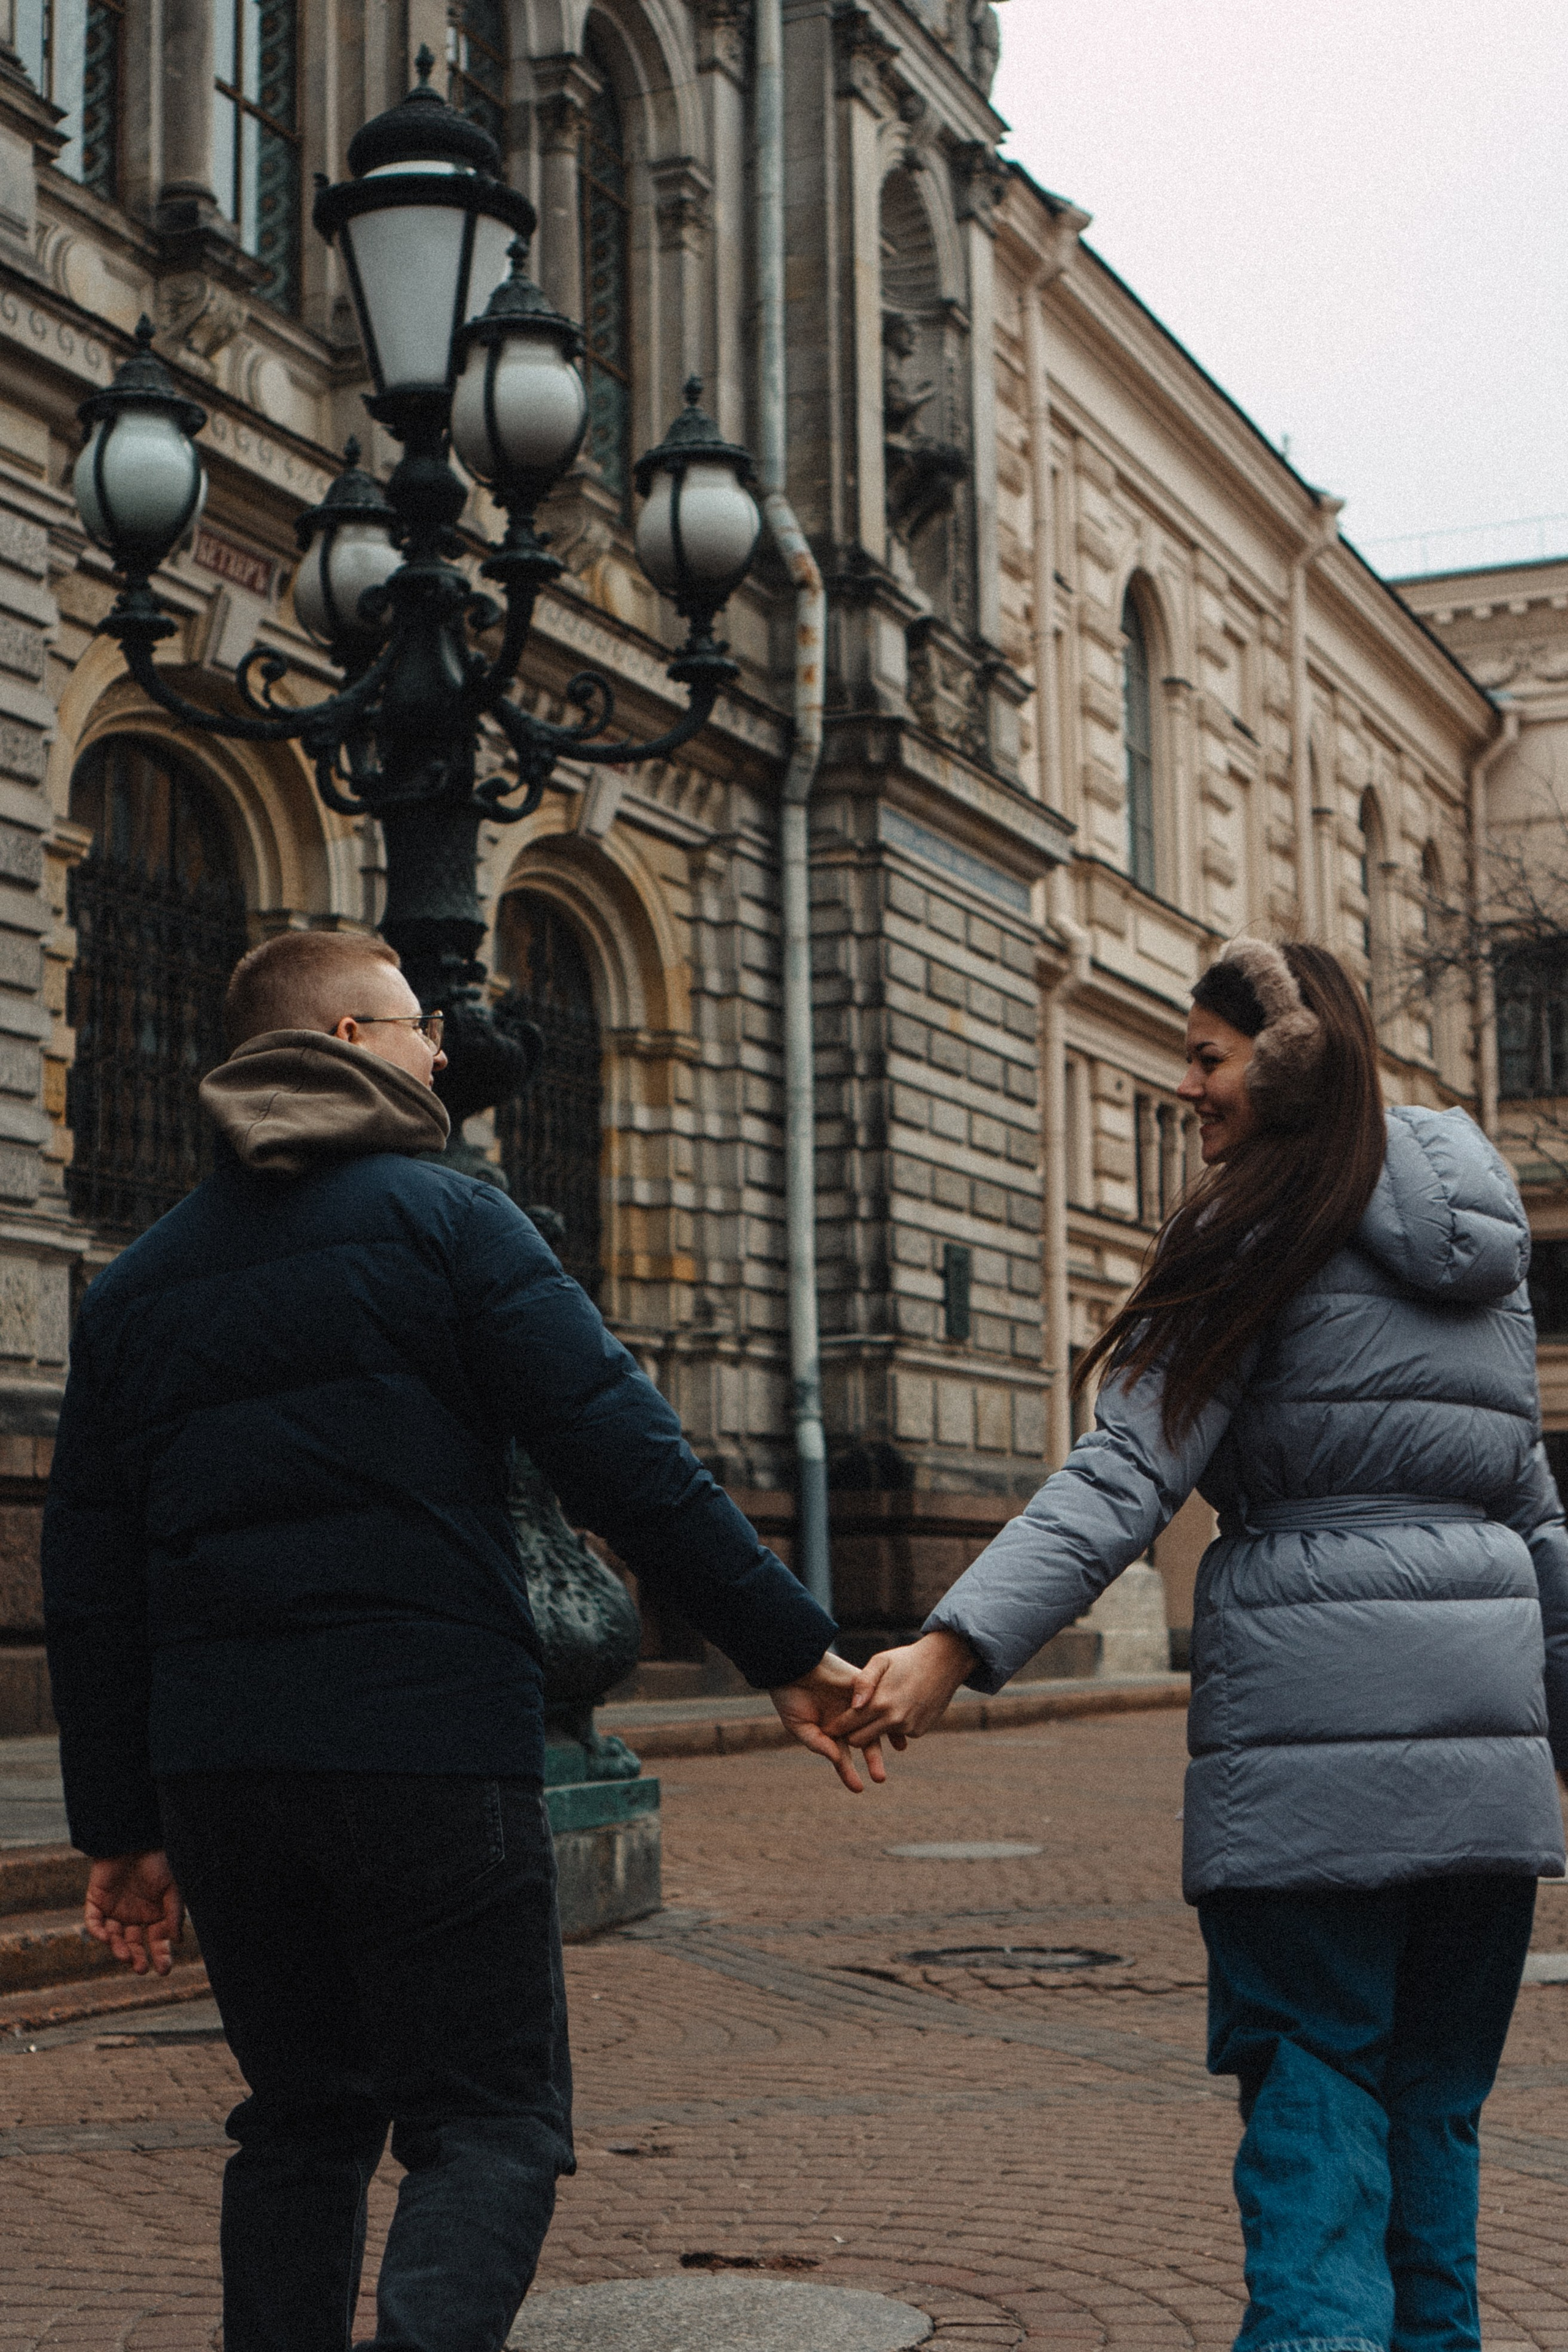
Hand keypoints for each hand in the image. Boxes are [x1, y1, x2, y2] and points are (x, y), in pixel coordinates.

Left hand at [84, 1850, 184, 1976]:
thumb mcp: (173, 1887)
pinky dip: (98, 1932)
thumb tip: (178, 1941)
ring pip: (114, 1938)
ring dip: (119, 1949)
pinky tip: (108, 1937)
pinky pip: (94, 1922)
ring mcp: (114, 1910)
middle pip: (134, 1944)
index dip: (161, 1955)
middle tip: (141, 1969)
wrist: (134, 1837)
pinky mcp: (96, 1901)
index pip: (157, 1941)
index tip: (164, 1970)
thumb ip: (174, 1913)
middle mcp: (134, 1915)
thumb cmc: (158, 1859)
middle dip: (137, 1958)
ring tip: (126, 1956)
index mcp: (154, 1913)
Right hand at [771, 1653, 887, 1792]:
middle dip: (872, 1761)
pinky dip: (885, 1712)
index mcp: (829, 1731)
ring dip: (883, 1739)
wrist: (790, 1664)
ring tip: (897, 1750)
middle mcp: (845, 1719)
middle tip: (880, 1778)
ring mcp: (854, 1703)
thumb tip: (837, 1758)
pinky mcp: (860, 1686)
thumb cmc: (789, 1695)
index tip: (858, 1788)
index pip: (842, 1756)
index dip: (849, 1773)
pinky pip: (875, 1700)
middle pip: (864, 1743)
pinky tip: (894, 1722)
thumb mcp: (798, 1725)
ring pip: (873, 1724)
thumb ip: (817, 1743)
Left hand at [827, 1629, 976, 1749]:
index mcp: (880, 1702)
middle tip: (845, 1724)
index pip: (848, 1725)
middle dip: (850, 1734)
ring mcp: (908, 1727)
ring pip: (879, 1737)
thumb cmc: (906, 1659)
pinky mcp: (919, 1731)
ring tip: (875, 1710)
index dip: (835, 1727)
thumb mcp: (881, 1661)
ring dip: (874, 1729)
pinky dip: (894, 1725)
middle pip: (859, 1740)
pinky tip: (899, 1706)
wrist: (944, 1662)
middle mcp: (894, 1720)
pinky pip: (898, 1733)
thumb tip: (854, 1706)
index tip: (824, 1728)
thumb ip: (863, 1682)